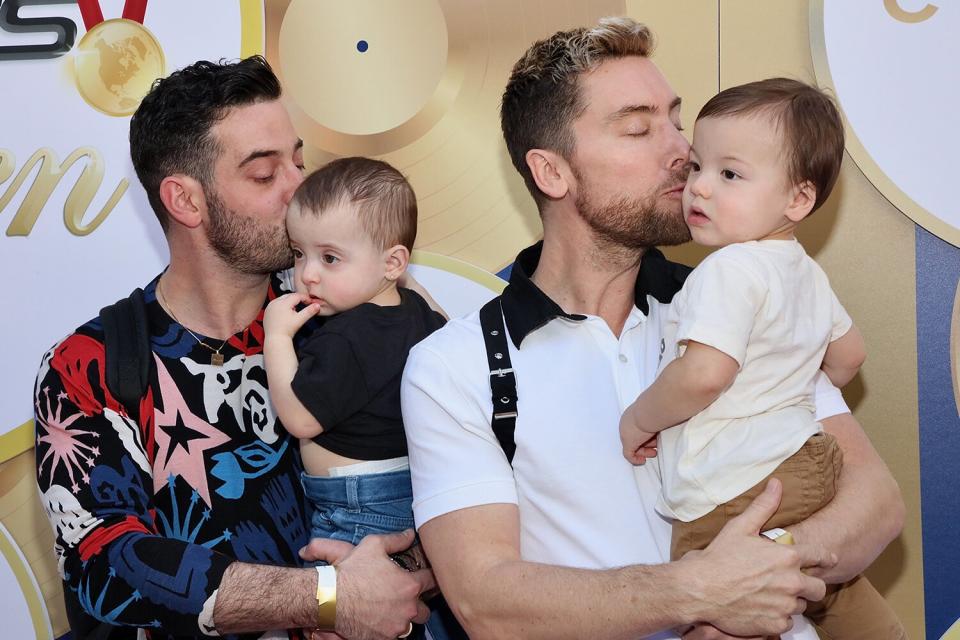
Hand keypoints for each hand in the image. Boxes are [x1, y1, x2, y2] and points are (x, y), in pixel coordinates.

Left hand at [264, 293, 319, 338]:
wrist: (275, 339)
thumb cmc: (286, 331)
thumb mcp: (300, 319)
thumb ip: (309, 311)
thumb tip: (317, 305)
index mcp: (283, 303)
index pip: (296, 296)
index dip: (305, 298)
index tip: (309, 302)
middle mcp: (275, 303)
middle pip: (289, 296)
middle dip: (297, 299)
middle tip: (303, 304)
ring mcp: (270, 307)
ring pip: (282, 299)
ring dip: (289, 302)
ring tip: (294, 309)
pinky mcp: (267, 311)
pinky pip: (276, 304)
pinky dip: (281, 305)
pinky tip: (285, 313)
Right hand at [302, 530, 435, 639]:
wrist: (330, 598)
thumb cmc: (352, 571)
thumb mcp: (374, 545)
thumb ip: (396, 540)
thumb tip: (409, 534)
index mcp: (409, 585)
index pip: (431, 581)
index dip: (429, 578)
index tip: (425, 578)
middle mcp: (407, 608)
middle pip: (424, 610)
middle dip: (417, 605)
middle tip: (405, 599)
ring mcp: (396, 626)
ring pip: (410, 626)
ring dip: (404, 619)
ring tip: (391, 611)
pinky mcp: (383, 639)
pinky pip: (394, 636)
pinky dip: (389, 630)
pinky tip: (379, 621)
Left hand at [619, 410, 657, 464]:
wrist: (650, 411)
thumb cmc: (655, 409)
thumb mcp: (654, 414)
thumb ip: (655, 420)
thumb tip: (663, 421)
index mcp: (631, 415)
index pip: (636, 428)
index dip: (646, 436)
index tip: (656, 439)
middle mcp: (626, 423)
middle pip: (635, 437)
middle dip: (645, 445)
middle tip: (655, 448)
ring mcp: (625, 433)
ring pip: (633, 446)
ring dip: (644, 451)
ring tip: (654, 452)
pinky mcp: (627, 443)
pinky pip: (628, 455)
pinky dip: (635, 459)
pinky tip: (643, 460)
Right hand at [679, 479, 835, 636]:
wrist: (701, 588)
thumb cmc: (719, 557)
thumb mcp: (740, 526)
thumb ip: (764, 506)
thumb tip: (777, 483)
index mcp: (787, 557)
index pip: (821, 558)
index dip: (825, 559)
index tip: (829, 560)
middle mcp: (792, 582)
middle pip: (818, 588)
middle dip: (809, 585)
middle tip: (792, 583)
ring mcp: (784, 606)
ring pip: (801, 606)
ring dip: (790, 601)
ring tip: (771, 595)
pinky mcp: (775, 624)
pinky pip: (786, 623)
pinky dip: (777, 618)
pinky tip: (762, 609)